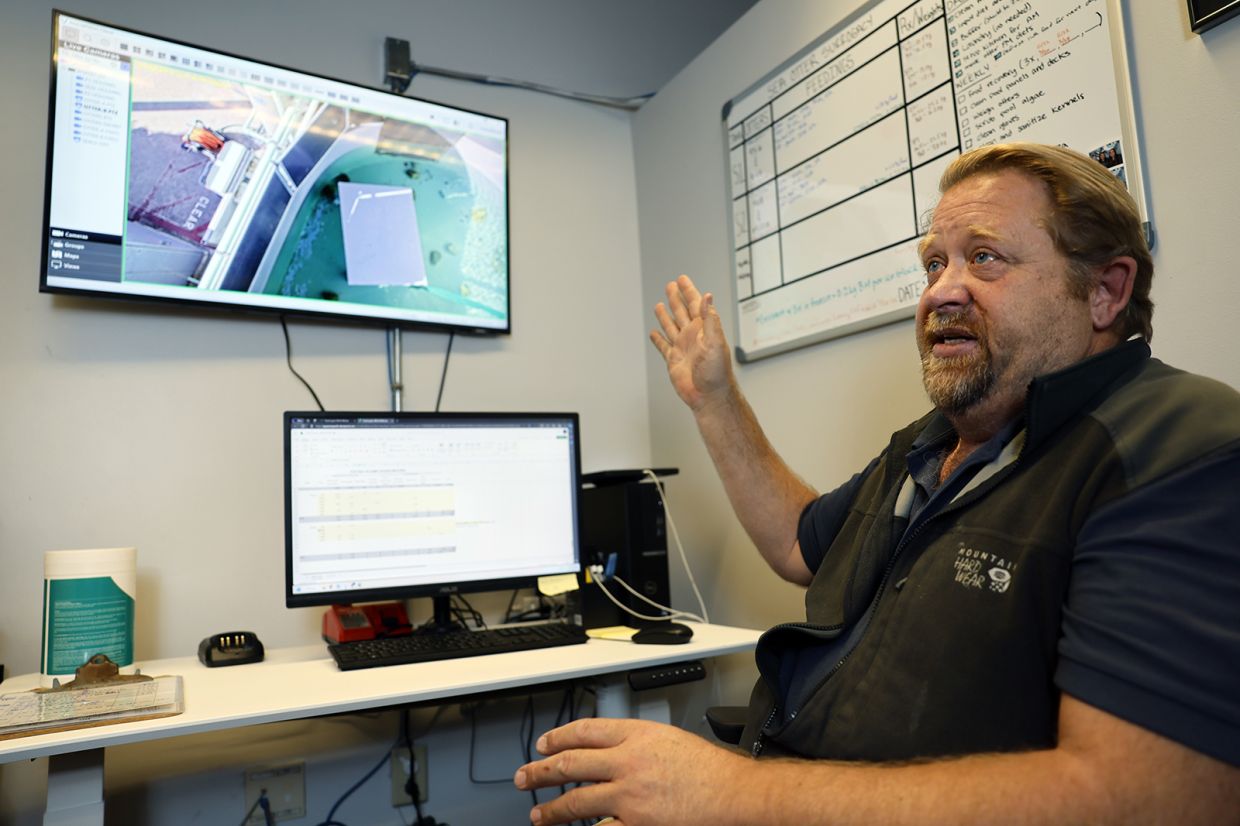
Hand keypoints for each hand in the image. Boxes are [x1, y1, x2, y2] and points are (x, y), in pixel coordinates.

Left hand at [514, 717, 749, 825]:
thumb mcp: (670, 739)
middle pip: (571, 763)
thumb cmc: (712, 770)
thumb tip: (610, 750)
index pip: (585, 731)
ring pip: (576, 800)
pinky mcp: (637, 824)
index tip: (545, 744)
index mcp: (638, 735)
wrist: (735, 794)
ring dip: (553, 809)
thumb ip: (638, 743)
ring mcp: (629, 795)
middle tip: (525, 777)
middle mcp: (628, 762)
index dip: (558, 737)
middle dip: (542, 771)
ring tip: (539, 814)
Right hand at [649, 275, 732, 410]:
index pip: (695, 304)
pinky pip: (663, 346)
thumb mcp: (716, 342)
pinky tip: (654, 333)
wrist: (709, 396)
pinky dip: (658, 339)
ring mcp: (682, 348)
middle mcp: (692, 336)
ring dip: (665, 315)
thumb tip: (708, 297)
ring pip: (671, 326)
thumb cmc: (717, 372)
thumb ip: (710, 319)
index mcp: (703, 329)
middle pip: (681, 311)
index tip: (682, 279)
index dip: (688, 291)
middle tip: (671, 285)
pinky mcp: (673, 360)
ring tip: (659, 304)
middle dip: (676, 297)